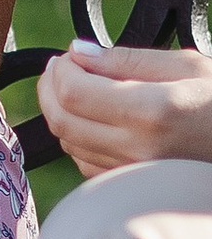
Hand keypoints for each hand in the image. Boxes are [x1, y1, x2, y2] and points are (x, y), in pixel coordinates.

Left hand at [37, 40, 211, 176]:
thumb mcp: (187, 66)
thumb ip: (127, 60)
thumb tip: (79, 51)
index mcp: (153, 111)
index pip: (73, 92)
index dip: (61, 70)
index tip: (69, 55)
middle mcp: (139, 148)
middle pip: (62, 120)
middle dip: (50, 89)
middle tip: (63, 68)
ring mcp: (136, 173)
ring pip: (69, 143)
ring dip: (61, 112)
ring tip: (78, 88)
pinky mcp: (135, 187)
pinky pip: (85, 162)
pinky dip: (78, 137)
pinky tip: (95, 118)